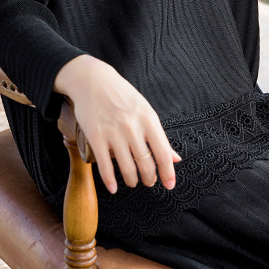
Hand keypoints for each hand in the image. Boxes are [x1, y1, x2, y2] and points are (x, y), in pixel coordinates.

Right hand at [54, 55, 180, 194]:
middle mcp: (133, 127)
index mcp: (149, 120)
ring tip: (133, 182)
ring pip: (127, 168)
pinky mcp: (96, 136)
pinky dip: (109, 180)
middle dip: (149, 178)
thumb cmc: (121, 95)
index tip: (169, 184)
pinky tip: (113, 187)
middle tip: (149, 181)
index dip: (168, 172)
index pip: (163, 153)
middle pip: (146, 164)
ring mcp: (114, 132)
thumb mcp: (145, 111)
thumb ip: (160, 136)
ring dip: (132, 180)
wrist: (92, 80)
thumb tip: (176, 158)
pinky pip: (105, 165)